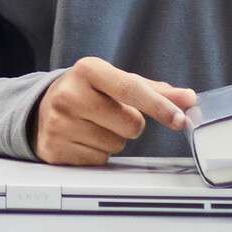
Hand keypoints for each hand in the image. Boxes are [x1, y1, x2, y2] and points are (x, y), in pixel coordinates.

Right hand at [29, 56, 197, 165]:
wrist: (42, 108)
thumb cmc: (88, 93)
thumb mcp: (117, 83)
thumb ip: (155, 91)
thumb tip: (189, 99)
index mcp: (88, 70)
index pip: (131, 89)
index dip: (159, 106)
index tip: (180, 119)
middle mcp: (69, 94)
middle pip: (130, 124)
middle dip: (129, 125)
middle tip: (110, 116)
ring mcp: (59, 123)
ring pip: (116, 146)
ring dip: (113, 140)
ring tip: (93, 126)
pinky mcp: (54, 149)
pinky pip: (99, 161)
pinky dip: (97, 154)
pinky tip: (83, 140)